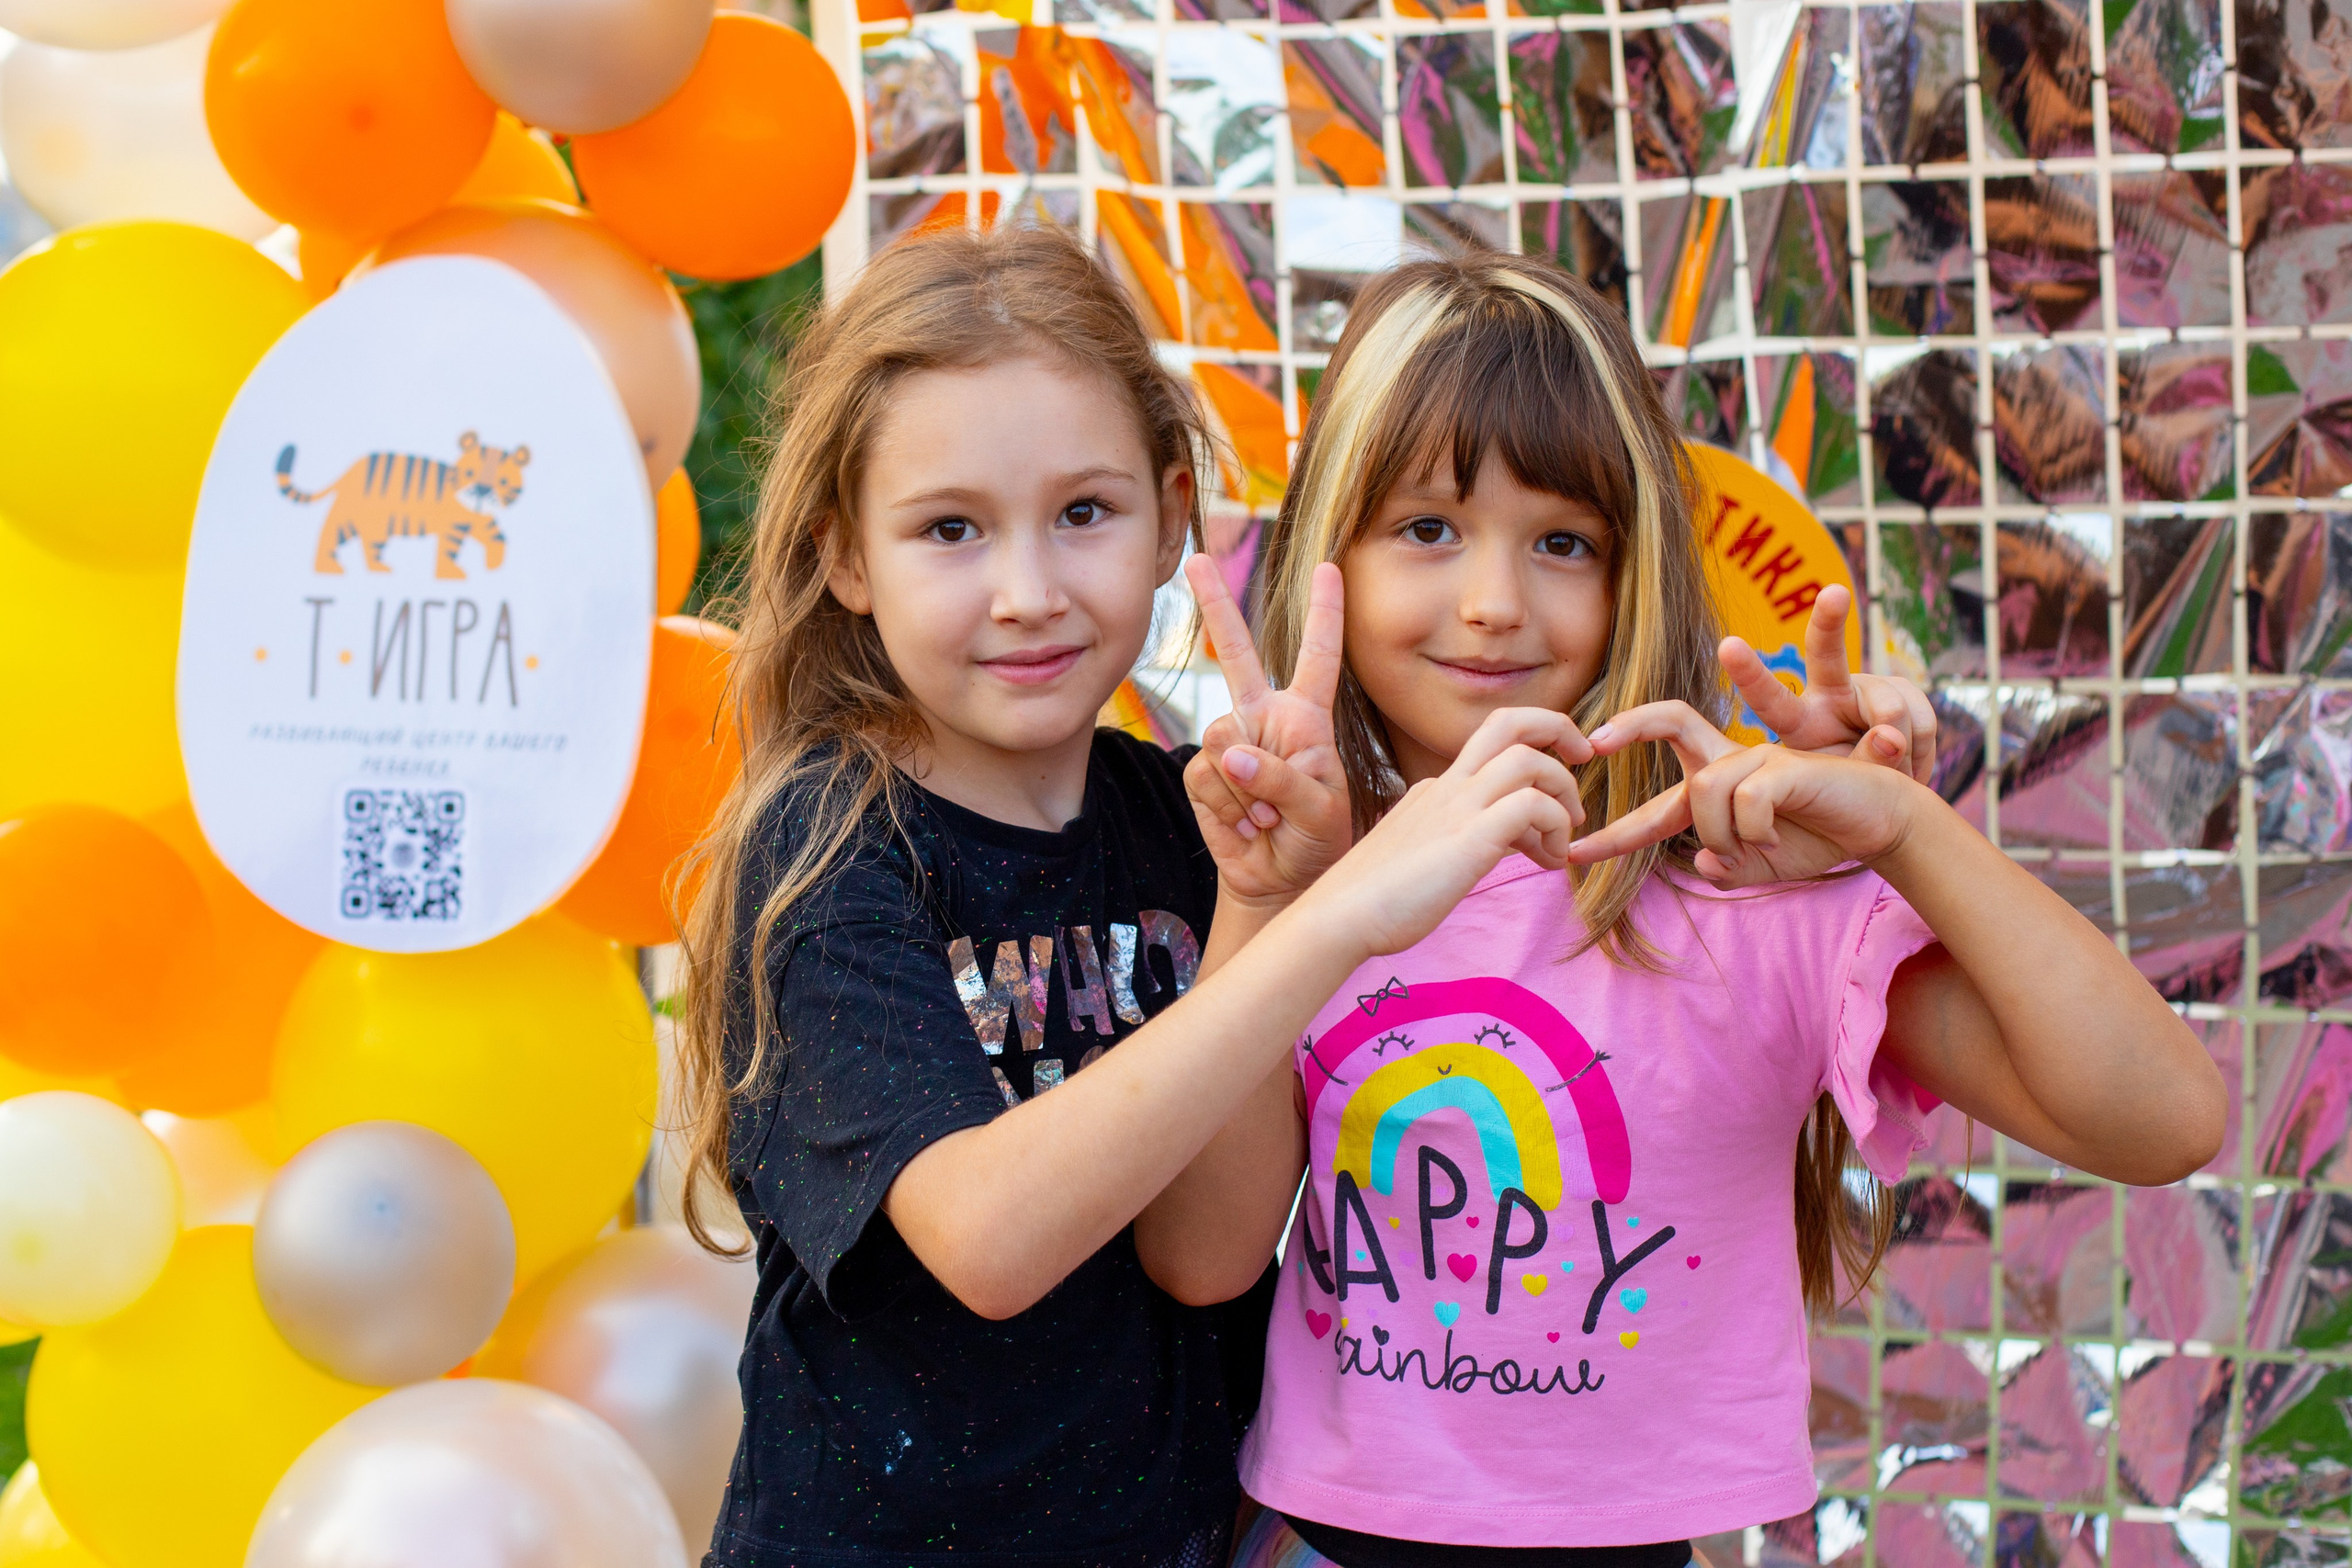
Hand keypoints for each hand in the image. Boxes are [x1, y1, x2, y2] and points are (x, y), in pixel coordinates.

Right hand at [1181, 554, 1352, 905]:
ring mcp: (1231, 743)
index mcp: (1307, 717)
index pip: (1318, 656)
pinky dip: (1227, 805)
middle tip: (1195, 560)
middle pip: (1238, 652)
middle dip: (1215, 604)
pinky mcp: (1203, 773)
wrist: (1281, 880)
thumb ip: (1283, 778)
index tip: (1329, 568)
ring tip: (1270, 816)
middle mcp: (1265, 718)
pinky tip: (1247, 823)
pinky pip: (1205, 776)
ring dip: (1247, 788)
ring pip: (1222, 740)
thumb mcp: (1321, 809)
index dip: (1324, 612)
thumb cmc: (1317, 840)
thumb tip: (1234, 752)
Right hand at [1297, 708, 1590, 957]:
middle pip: (1509, 721)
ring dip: (1563, 791)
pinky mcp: (1469, 837)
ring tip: (1564, 837)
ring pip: (1529, 759)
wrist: (1340, 917)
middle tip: (1584, 760)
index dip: (1535, 765)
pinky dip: (1555, 827)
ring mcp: (1456, 808)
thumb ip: (1461, 841)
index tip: (1552, 802)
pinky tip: (1549, 862)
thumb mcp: (1423, 856)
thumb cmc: (1376, 901)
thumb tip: (1504, 844)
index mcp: (1436, 790)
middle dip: (1559, 728)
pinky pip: (1531, 805)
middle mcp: (1447, 787)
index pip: (1495, 749)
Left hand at [1567, 701, 1922, 888]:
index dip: (1616, 832)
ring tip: (1753, 850)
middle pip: (1673, 720)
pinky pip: (1746, 799)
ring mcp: (1760, 757)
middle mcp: (1732, 763)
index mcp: (1719, 789)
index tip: (1576, 853)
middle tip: (1594, 741)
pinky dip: (1753, 829)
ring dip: (1719, 833)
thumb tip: (1704, 864)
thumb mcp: (1764, 866)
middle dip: (1631, 723)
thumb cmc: (1820, 839)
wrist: (1882, 825)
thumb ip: (1731, 868)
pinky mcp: (1787, 764)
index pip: (1656, 805)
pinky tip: (1774, 840)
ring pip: (1703, 789)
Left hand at [1723, 585, 1938, 782]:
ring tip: (1893, 776)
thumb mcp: (1841, 787)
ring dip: (1901, 752)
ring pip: (1890, 709)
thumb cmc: (1847, 791)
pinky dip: (1922, 750)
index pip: (1769, 698)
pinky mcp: (1904, 692)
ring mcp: (1868, 689)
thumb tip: (1891, 736)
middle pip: (1827, 652)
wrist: (1886, 796)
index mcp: (1797, 721)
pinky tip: (1911, 763)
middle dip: (1829, 620)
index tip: (1727, 645)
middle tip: (1834, 593)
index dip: (1750, 673)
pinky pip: (1921, 718)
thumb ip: (1859, 765)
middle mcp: (1828, 693)